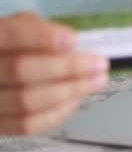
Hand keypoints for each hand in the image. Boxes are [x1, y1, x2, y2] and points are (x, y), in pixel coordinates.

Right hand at [0, 12, 108, 135]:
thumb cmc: (12, 46)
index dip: (42, 38)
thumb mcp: (20, 26)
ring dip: (69, 91)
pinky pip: (27, 125)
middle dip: (68, 68)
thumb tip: (71, 45)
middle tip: (100, 65)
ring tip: (96, 81)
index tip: (74, 41)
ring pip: (27, 101)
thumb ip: (40, 30)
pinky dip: (57, 113)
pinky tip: (75, 100)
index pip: (11, 35)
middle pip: (22, 71)